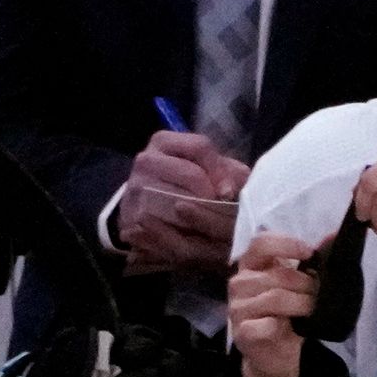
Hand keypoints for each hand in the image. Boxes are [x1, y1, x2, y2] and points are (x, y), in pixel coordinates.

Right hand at [114, 129, 249, 277]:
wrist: (138, 204)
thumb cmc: (177, 182)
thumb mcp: (199, 167)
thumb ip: (223, 169)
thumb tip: (244, 181)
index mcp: (164, 141)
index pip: (200, 146)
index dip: (220, 169)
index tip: (229, 191)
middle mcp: (146, 159)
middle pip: (190, 173)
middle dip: (212, 193)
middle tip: (222, 209)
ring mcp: (136, 187)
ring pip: (178, 200)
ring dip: (200, 214)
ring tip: (211, 223)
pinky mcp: (132, 213)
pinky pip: (164, 224)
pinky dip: (182, 231)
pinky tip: (193, 235)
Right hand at [227, 229, 324, 376]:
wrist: (275, 354)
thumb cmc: (287, 315)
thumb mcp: (298, 285)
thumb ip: (310, 262)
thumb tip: (334, 236)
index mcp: (251, 266)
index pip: (261, 243)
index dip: (286, 244)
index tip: (309, 253)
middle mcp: (239, 284)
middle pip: (276, 274)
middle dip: (305, 284)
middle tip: (318, 295)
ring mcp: (237, 308)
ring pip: (275, 297)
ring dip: (301, 304)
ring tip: (310, 311)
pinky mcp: (241, 332)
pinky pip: (267, 324)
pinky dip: (284, 325)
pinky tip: (291, 328)